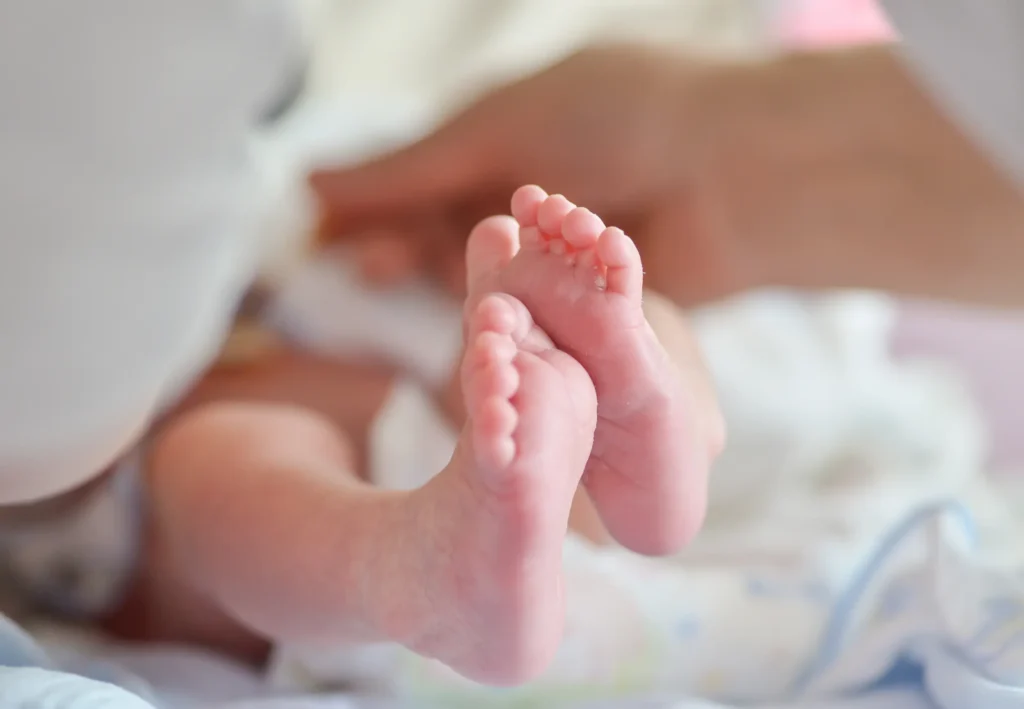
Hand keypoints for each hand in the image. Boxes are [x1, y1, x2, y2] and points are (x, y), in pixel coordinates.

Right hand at [310, 46, 750, 304]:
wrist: (730, 170)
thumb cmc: (616, 120)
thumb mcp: (497, 129)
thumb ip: (406, 169)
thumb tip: (310, 183)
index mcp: (503, 142)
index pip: (414, 184)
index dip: (370, 213)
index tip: (323, 241)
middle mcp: (527, 203)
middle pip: (442, 239)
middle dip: (407, 252)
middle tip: (373, 269)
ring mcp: (558, 258)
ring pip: (480, 285)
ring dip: (454, 290)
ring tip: (430, 296)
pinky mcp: (588, 309)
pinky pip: (527, 325)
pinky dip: (499, 329)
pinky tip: (475, 339)